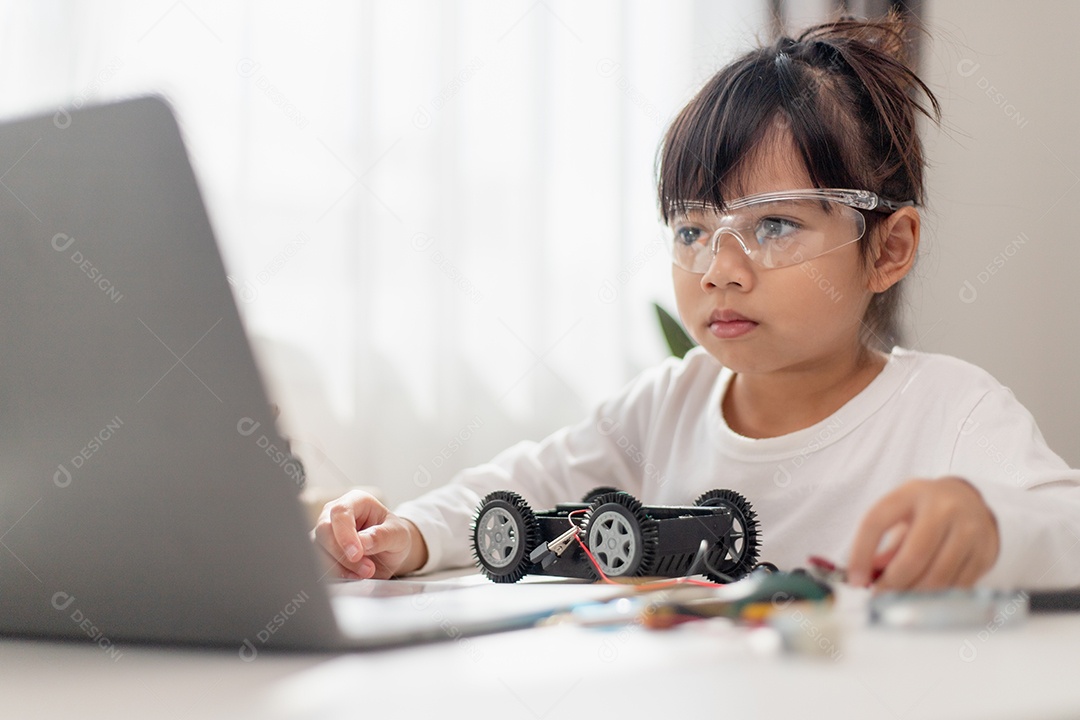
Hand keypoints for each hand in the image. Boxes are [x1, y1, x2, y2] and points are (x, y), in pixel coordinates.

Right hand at [311, 489, 426, 579]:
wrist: (390, 552)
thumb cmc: (393, 536)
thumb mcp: (397, 535)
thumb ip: (381, 537)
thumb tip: (362, 543)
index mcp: (356, 501)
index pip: (341, 512)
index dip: (345, 534)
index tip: (357, 555)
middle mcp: (336, 513)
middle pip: (324, 530)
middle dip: (343, 555)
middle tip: (367, 569)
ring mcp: (326, 532)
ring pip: (318, 549)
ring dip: (341, 567)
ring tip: (366, 572)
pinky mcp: (321, 550)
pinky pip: (319, 563)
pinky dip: (337, 574)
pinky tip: (354, 576)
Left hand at [847, 477, 998, 590]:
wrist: (970, 501)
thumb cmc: (925, 511)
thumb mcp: (900, 515)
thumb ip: (883, 546)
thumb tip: (862, 579)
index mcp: (911, 493)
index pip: (876, 521)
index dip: (861, 553)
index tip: (854, 580)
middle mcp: (943, 508)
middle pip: (914, 556)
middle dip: (893, 583)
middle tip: (879, 596)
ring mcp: (969, 529)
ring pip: (938, 576)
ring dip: (914, 594)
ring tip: (900, 598)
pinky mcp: (984, 552)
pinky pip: (957, 586)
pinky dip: (936, 597)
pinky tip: (925, 596)